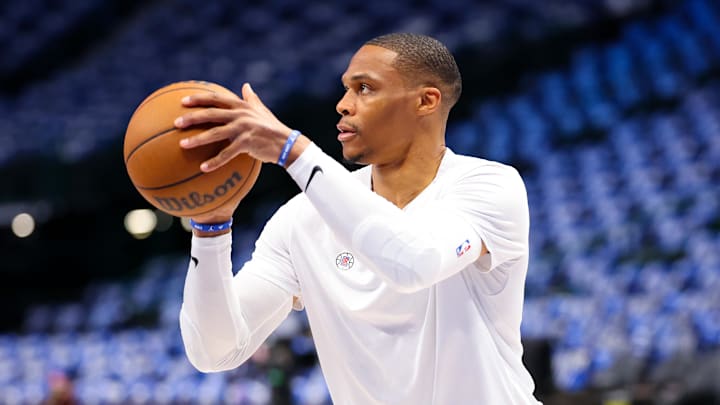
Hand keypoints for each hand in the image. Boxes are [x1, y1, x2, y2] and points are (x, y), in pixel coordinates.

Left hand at [175, 83, 300, 171]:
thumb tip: (246, 85)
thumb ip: (251, 98)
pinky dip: (215, 161)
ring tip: (182, 144)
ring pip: (215, 133)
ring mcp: (243, 129)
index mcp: (241, 106)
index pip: (216, 99)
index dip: (199, 98)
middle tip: (176, 122)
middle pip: (211, 114)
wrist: (287, 143)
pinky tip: (203, 168)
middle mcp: (240, 115)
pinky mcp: (247, 143)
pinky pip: (227, 153)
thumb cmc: (273, 127)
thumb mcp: (262, 110)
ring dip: (197, 139)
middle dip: (192, 117)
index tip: (183, 101)